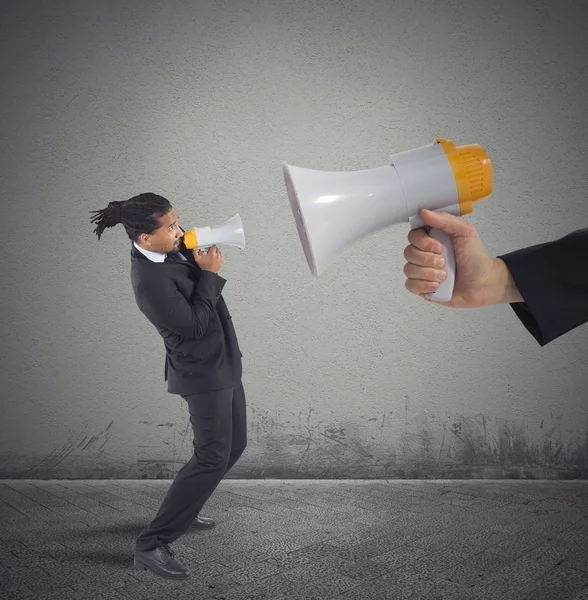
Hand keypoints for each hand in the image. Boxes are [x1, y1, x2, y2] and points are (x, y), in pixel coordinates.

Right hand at [193, 245, 223, 272]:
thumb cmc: (204, 267)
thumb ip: (195, 252)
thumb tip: (196, 249)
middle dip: (213, 250)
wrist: (209, 273)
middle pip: (216, 249)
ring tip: (212, 256)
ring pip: (219, 252)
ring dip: (216, 253)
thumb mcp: (197, 259)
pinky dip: (218, 257)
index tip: (209, 249)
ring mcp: (220, 259)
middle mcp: (217, 255)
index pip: (213, 246)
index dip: (210, 247)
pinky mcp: (222, 261)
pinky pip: (221, 257)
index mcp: (212, 253)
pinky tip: (215, 259)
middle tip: (210, 253)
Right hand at [403, 209, 521, 307]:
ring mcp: (422, 271)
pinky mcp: (422, 287)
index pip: (413, 235)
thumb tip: (425, 212)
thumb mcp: (465, 232)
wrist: (483, 283)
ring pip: (408, 269)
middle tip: (444, 261)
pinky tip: (437, 285)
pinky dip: (424, 285)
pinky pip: (411, 285)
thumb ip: (445, 220)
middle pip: (408, 252)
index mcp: (432, 239)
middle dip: (427, 259)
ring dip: (428, 273)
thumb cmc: (475, 258)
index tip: (438, 246)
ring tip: (444, 275)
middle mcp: (424, 254)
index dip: (422, 242)